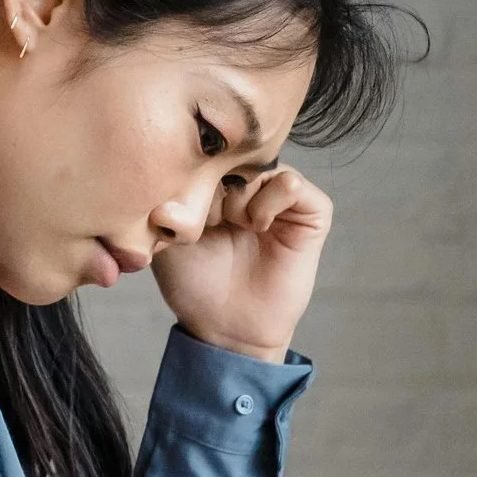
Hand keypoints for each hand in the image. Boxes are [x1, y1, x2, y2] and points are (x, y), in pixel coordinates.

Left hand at [151, 165, 330, 361]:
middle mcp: (251, 184)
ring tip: (231, 223)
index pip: (207, 150)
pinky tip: (256, 226)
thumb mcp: (166, 230)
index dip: (191, 174)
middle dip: (214, 183)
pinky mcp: (311, 214)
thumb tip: (167, 163)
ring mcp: (280, 197)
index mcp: (217, 183)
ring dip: (240, 193)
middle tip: (205, 218)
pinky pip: (293, 184)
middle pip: (233, 153)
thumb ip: (167, 193)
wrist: (224, 325)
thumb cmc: (193, 282)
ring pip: (262, 165)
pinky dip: (270, 201)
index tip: (179, 208)